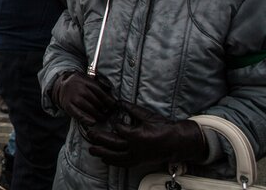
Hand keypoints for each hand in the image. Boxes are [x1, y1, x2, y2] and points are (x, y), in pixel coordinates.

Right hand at [51, 70, 116, 127]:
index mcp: (85, 81)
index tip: (114, 106)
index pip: (100, 92)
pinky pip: (78, 114)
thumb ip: (98, 84)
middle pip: (96, 101)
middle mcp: (79, 89)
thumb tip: (111, 90)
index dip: (109, 100)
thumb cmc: (78, 84)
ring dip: (98, 115)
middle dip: (104, 109)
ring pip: (89, 108)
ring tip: (103, 118)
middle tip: (109, 113)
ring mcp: (73, 97)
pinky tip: (93, 122)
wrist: (60, 86)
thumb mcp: (87, 79)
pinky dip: (86, 119)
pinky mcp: (68, 106)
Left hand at [87, 101, 206, 166]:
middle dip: (99, 139)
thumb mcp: (147, 115)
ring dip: (102, 153)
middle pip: (113, 144)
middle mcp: (134, 148)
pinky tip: (105, 160)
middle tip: (89, 134)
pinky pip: (123, 163)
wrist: (176, 141)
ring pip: (116, 156)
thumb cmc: (163, 127)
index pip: (119, 129)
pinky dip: (113, 162)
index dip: (114, 123)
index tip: (112, 119)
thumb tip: (118, 102)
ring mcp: (136, 156)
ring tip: (92, 150)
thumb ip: (131, 109)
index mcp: (136, 135)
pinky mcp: (139, 161)